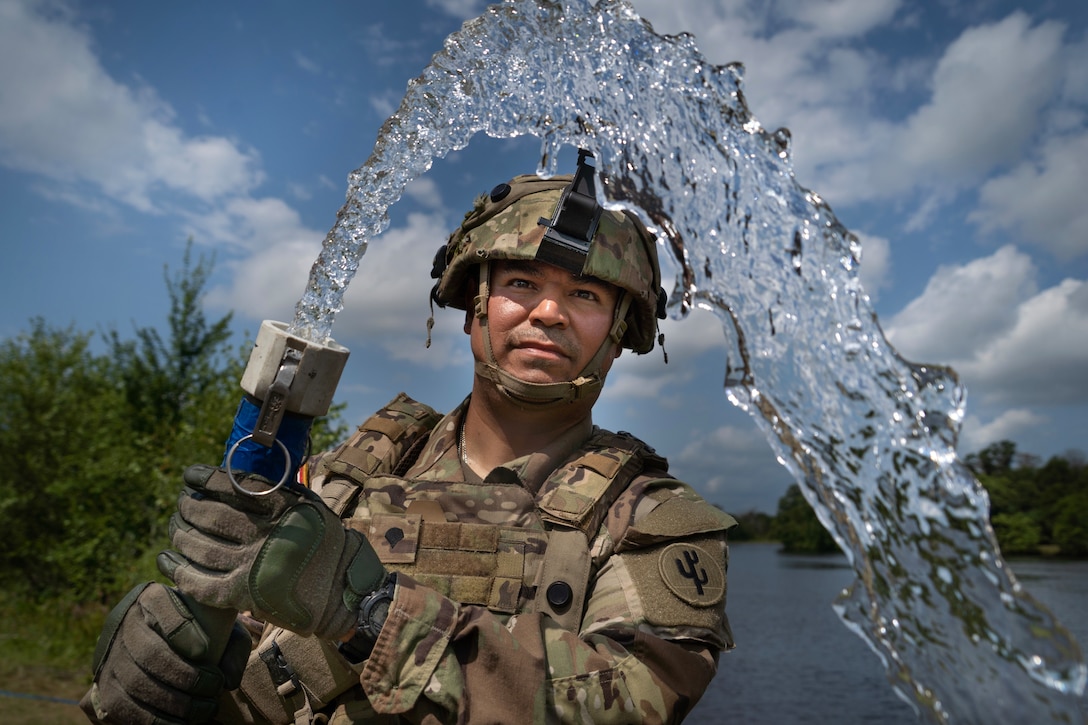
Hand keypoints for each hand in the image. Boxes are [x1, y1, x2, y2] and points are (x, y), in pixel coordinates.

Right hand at [79, 582, 250, 724]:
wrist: (159, 644)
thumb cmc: (199, 632)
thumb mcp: (219, 626)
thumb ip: (232, 645)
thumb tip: (229, 680)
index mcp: (152, 598)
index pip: (161, 606)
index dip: (182, 630)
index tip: (205, 651)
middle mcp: (126, 625)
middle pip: (151, 654)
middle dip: (188, 677)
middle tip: (214, 688)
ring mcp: (112, 658)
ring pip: (139, 685)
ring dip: (178, 704)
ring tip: (206, 708)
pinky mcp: (107, 689)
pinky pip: (127, 710)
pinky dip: (159, 721)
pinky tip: (184, 722)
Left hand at [158, 464, 385, 639]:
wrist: (340, 591)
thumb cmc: (325, 544)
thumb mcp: (310, 507)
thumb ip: (279, 490)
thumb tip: (241, 474)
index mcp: (281, 509)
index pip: (232, 487)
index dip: (205, 479)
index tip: (190, 476)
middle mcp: (263, 535)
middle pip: (210, 516)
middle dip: (188, 506)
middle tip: (182, 503)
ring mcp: (251, 566)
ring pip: (199, 547)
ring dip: (180, 535)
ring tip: (175, 527)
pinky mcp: (242, 594)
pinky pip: (199, 582)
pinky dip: (178, 570)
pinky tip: (166, 559)